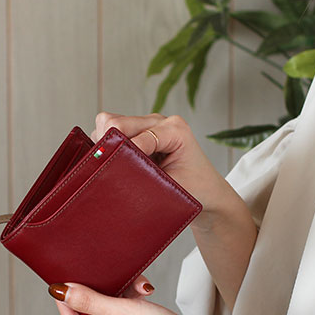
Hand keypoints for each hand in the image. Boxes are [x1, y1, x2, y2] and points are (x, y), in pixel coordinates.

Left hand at [48, 280, 233, 314]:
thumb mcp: (125, 313)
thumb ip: (93, 301)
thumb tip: (64, 293)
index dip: (67, 300)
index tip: (62, 281)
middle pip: (95, 314)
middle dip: (105, 292)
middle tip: (108, 277)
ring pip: (115, 309)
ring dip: (125, 293)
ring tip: (138, 288)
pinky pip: (130, 311)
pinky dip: (136, 299)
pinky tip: (146, 294)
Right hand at [92, 111, 231, 226]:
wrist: (206, 193)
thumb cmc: (194, 190)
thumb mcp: (173, 187)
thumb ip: (146, 176)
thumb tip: (115, 171)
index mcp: (174, 129)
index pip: (136, 134)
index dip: (122, 152)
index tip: (117, 170)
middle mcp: (159, 121)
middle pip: (117, 122)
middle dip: (110, 145)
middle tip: (113, 169)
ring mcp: (146, 125)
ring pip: (109, 123)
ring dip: (108, 145)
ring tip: (119, 167)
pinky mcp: (136, 133)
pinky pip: (111, 131)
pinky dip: (108, 146)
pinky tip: (117, 163)